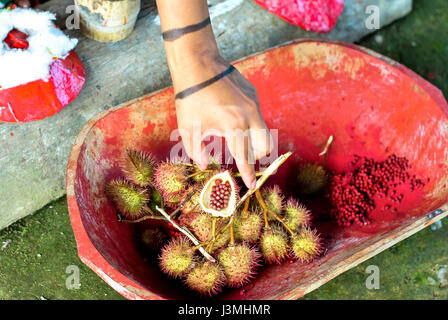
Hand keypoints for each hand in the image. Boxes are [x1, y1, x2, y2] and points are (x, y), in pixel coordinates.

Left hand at [175, 56, 272, 188]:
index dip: (248, 174)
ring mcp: (254, 103)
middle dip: (257, 156)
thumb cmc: (190, 98)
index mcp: (234, 127)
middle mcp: (249, 116)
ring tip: (234, 136)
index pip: (245, 157)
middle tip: (245, 159)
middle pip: (265, 145)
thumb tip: (205, 165)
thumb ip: (196, 152)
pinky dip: (249, 122)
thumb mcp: (188, 129)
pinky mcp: (253, 94)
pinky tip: (231, 115)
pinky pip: (256, 114)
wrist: (197, 64)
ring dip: (253, 139)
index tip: (252, 186)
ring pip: (263, 129)